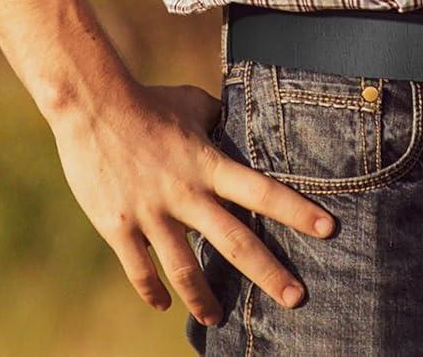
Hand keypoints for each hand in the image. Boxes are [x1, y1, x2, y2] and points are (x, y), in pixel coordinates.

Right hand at [45, 78, 335, 327]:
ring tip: (218, 320)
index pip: (262, 191)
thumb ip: (219, 121)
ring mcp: (151, 214)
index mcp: (208, 164)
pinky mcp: (119, 226)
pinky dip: (152, 291)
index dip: (297, 211)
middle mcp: (185, 194)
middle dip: (268, 274)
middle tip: (297, 299)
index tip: (329, 229)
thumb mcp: (194, 104)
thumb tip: (239, 121)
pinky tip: (163, 305)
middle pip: (234, 241)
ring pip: (185, 270)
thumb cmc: (149, 101)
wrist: (93, 105)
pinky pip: (140, 270)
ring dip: (204, 299)